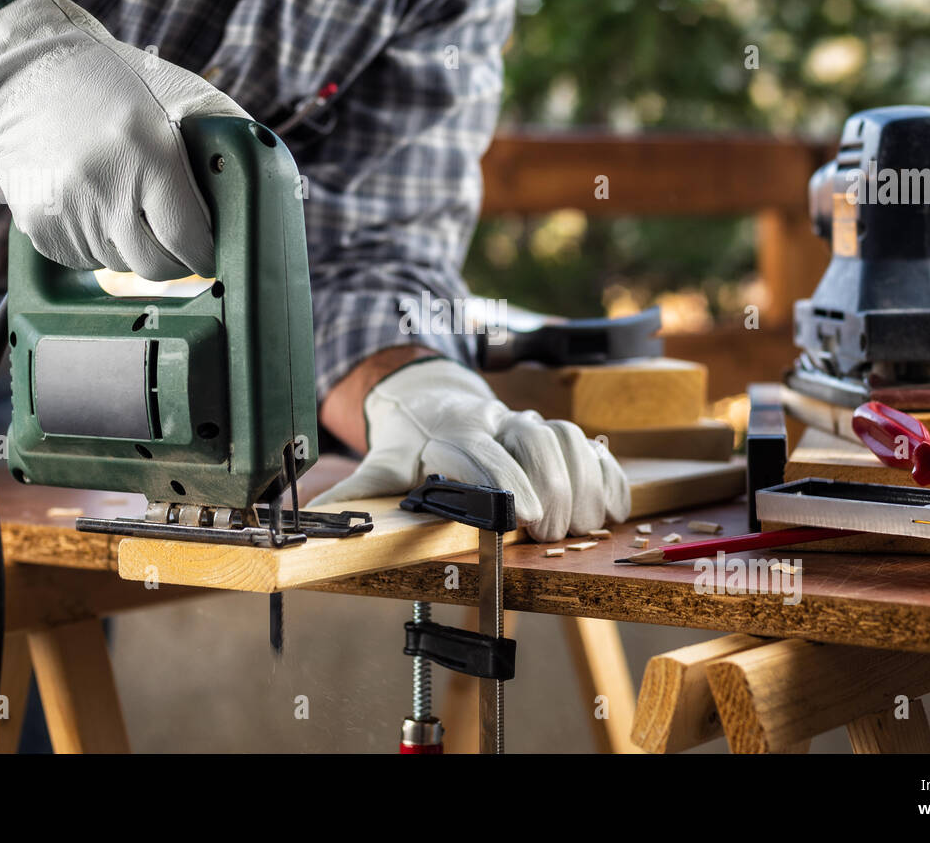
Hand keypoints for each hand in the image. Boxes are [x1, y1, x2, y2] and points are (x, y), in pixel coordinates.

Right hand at [0, 0, 243, 279]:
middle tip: (177, 243)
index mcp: (150, 152)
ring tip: (124, 203)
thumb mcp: (177, 94)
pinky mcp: (38, 224)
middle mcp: (106, 185)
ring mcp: (67, 209)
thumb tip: (257, 188)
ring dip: (131, 248)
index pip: (188, 239)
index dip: (204, 255)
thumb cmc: (113, 84)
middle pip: (153, 266)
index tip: (210, 254)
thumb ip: (221, 135)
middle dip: (173, 261)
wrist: (24, 74)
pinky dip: (95, 244)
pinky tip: (92, 204)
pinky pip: (82, 259)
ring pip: (118, 265)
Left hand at [309, 358, 630, 541]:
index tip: (521, 517)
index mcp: (453, 431)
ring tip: (587, 524)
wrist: (430, 396)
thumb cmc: (409, 441)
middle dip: (550, 487)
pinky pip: (589, 444)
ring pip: (565, 437)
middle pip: (532, 440)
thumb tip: (318, 519)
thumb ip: (363, 490)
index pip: (482, 451)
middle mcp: (495, 421)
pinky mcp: (552, 433)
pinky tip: (612, 508)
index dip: (505, 481)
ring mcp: (527, 423)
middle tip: (552, 532)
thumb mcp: (383, 461)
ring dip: (583, 480)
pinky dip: (606, 474)